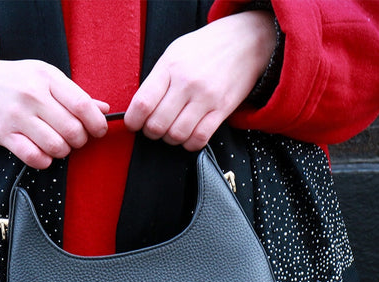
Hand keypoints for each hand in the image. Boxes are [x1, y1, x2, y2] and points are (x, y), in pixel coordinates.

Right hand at [0, 57, 109, 168]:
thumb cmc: (17, 81)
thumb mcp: (46, 77)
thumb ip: (75, 94)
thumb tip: (104, 110)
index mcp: (48, 78)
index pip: (82, 105)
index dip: (96, 124)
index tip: (98, 131)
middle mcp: (33, 96)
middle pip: (72, 130)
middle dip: (80, 141)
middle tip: (75, 139)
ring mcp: (17, 116)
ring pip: (56, 146)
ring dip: (63, 151)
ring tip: (58, 145)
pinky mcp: (4, 134)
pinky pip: (34, 157)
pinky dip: (44, 160)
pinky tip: (44, 154)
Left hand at [124, 10, 275, 150]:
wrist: (245, 41)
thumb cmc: (205, 49)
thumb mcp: (173, 54)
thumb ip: (156, 81)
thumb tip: (139, 109)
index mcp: (170, 68)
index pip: (142, 104)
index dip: (133, 121)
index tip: (134, 124)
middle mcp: (187, 83)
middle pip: (157, 125)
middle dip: (151, 132)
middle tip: (154, 127)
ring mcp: (206, 98)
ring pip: (177, 135)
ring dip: (170, 139)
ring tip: (172, 129)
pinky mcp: (222, 109)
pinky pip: (199, 138)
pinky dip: (189, 143)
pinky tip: (188, 135)